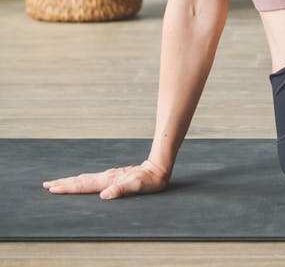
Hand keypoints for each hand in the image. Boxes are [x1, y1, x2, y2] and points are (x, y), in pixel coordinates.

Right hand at [42, 158, 169, 199]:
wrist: (158, 168)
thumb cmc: (149, 180)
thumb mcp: (137, 186)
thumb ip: (121, 190)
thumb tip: (104, 195)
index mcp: (108, 181)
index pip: (84, 185)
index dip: (68, 188)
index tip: (52, 188)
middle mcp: (106, 177)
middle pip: (81, 181)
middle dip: (64, 184)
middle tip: (46, 185)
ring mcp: (109, 176)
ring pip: (85, 179)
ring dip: (70, 181)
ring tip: (57, 183)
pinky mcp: (113, 177)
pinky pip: (93, 179)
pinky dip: (82, 181)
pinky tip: (81, 182)